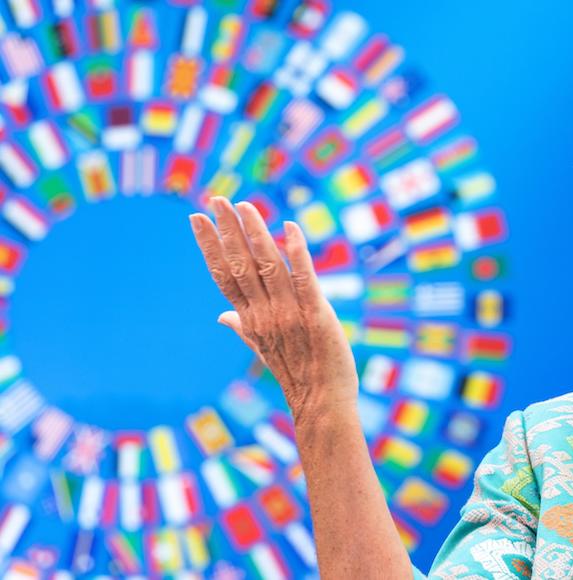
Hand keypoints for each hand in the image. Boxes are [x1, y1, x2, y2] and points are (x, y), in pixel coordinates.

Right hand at [189, 197, 358, 422]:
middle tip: (214, 199)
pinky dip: (298, 252)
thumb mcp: (263, 348)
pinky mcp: (316, 314)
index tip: (196, 220)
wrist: (321, 403)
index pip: (223, 275)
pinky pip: (305, 279)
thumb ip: (242, 326)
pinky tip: (290, 228)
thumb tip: (222, 316)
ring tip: (243, 206)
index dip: (210, 247)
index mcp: (250, 318)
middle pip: (240, 265)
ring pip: (268, 265)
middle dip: (226, 231)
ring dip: (255, 233)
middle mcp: (264, 313)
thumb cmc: (296, 374)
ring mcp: (288, 313)